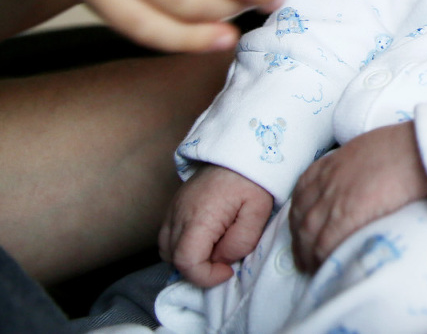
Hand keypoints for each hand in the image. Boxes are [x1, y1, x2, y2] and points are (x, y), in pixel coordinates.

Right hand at [160, 164, 273, 287]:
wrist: (239, 150)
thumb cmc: (252, 180)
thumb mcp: (259, 211)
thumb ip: (241, 241)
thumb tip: (223, 259)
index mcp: (199, 217)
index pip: (186, 262)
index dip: (206, 276)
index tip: (228, 270)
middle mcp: (178, 214)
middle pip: (173, 259)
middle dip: (199, 269)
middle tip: (224, 259)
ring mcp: (173, 209)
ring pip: (167, 250)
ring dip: (188, 258)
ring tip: (216, 248)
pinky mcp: (174, 206)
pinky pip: (168, 236)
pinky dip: (182, 246)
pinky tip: (206, 239)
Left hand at [290, 122, 426, 272]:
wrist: (419, 149)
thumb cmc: (406, 146)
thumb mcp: (370, 147)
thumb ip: (357, 164)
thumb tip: (362, 179)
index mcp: (333, 162)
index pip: (302, 190)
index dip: (299, 212)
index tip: (301, 226)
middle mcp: (327, 180)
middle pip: (301, 214)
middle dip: (299, 238)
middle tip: (302, 255)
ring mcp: (335, 197)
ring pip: (308, 231)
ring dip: (306, 252)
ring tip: (312, 267)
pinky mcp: (347, 214)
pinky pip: (325, 241)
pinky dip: (322, 256)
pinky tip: (327, 265)